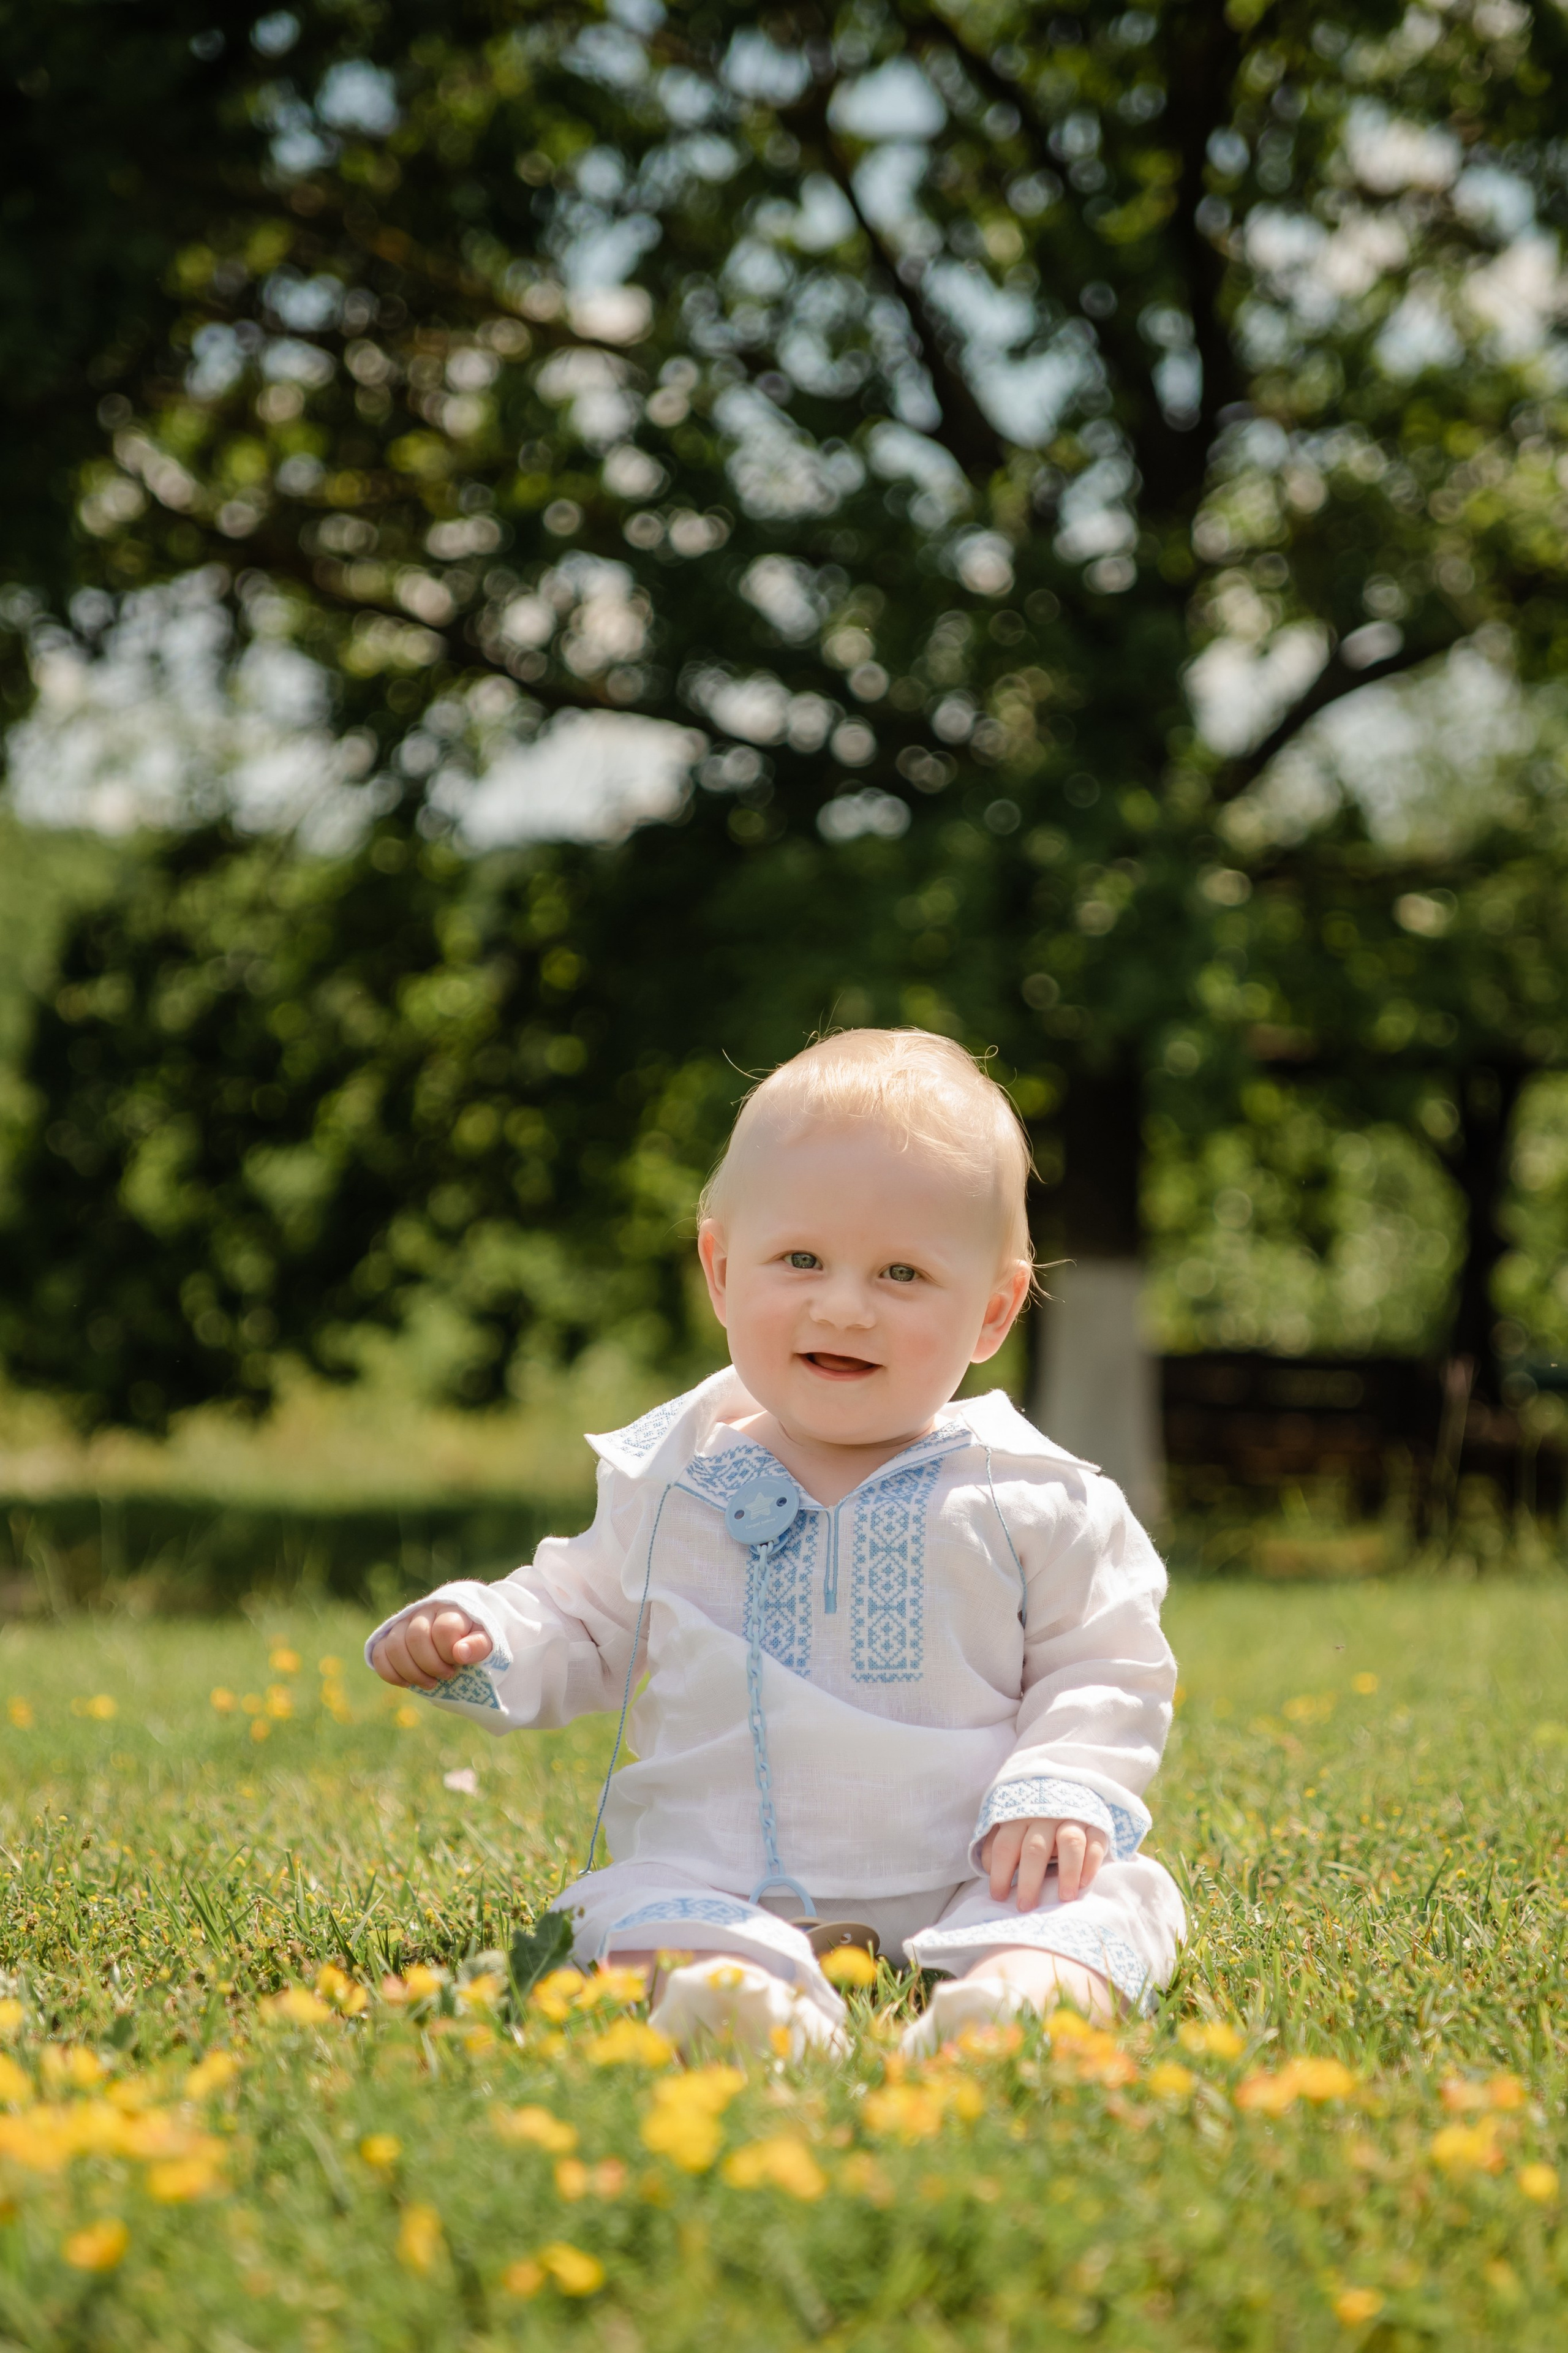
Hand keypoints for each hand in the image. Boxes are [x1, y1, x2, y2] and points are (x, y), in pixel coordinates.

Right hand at [371, 1608, 491, 1690]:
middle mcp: (423, 1612)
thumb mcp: (487, 1641)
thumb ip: (479, 1645)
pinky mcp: (389, 1638)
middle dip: (431, 1664)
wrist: (459, 1636)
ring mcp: (403, 1624)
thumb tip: (460, 1653)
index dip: (449, 1652)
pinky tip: (407, 1683)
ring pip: (395, 1646)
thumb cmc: (473, 1639)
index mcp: (449, 1608)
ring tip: (431, 1683)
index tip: (459, 1663)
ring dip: (412, 1672)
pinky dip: (391, 1673)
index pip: (443, 1628)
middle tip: (447, 1676)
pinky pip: (379, 1654)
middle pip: (416, 1637)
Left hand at [980, 1816, 1108, 1908]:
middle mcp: (1045, 1816)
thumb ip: (997, 1845)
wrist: (1070, 1795)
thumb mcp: (1011, 1827)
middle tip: (1025, 1907)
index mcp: (1019, 1818)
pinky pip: (1096, 1842)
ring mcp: (1072, 1818)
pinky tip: (1084, 1883)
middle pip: (1035, 1848)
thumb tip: (987, 1869)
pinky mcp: (1096, 1825)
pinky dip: (1091, 1862)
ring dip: (1067, 1872)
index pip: (1005, 1846)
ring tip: (1064, 1897)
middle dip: (1029, 1880)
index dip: (1000, 1873)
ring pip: (1070, 1843)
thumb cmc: (1033, 1823)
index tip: (999, 1897)